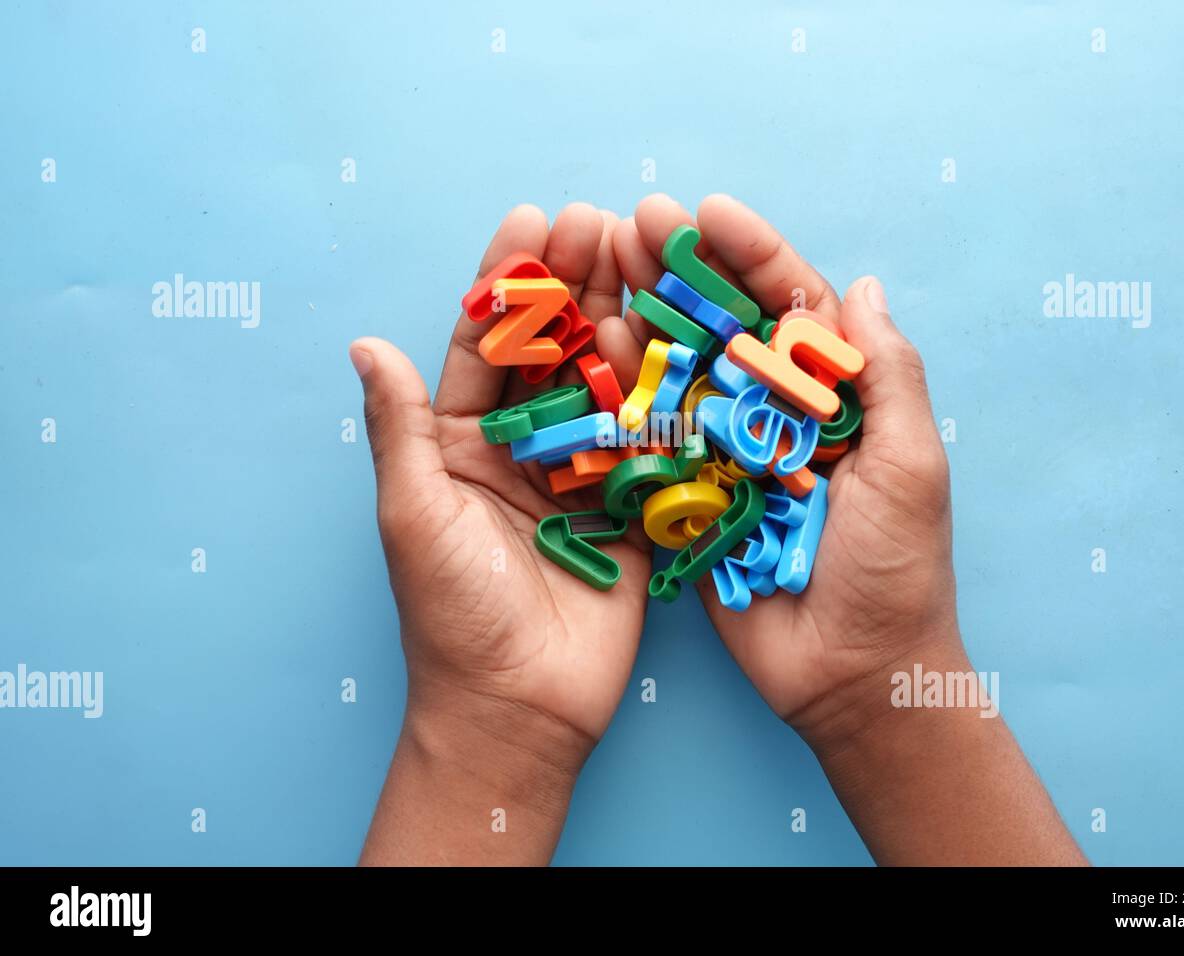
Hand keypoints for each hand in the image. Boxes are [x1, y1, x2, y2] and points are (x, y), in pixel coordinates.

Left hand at [354, 203, 649, 864]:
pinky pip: (646, 440)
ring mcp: (581, 475)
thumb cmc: (451, 615)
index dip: (506, 284)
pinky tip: (673, 338)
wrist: (520, 709)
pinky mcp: (631, 507)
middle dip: (572, 285)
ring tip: (640, 257)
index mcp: (458, 446)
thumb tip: (364, 342)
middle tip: (599, 222)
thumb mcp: (414, 513)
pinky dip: (659, 392)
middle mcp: (522, 450)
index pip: (482, 347)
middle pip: (550, 352)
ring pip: (602, 383)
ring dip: (620, 320)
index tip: (530, 220)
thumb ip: (402, 427)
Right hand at [614, 195, 1083, 864]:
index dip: (752, 255)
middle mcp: (779, 415)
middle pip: (726, 326)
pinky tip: (589, 348)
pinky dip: (623, 396)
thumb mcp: (911, 465)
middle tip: (632, 221)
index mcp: (839, 397)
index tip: (707, 210)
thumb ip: (889, 376)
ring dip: (643, 316)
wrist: (851, 677)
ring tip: (597, 264)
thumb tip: (862, 284)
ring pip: (681, 372)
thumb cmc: (897, 571)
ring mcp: (729, 454)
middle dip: (683, 270)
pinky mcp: (690, 498)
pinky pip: (654, 440)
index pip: (794, 306)